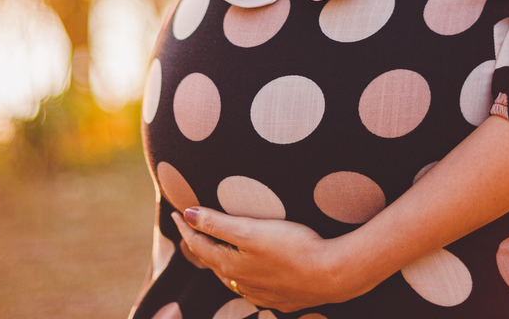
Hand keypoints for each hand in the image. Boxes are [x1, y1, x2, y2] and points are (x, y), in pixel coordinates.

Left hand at [172, 207, 357, 311]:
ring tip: (218, 249)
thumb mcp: (250, 230)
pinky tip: (252, 271)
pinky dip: (244, 275)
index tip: (177, 212)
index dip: (187, 226)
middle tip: (192, 229)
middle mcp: (241, 284)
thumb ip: (217, 223)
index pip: (199, 244)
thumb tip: (188, 214)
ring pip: (232, 277)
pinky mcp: (281, 297)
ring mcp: (261, 293)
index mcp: (230, 266)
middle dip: (200, 244)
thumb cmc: (292, 247)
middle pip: (213, 262)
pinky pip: (254, 286)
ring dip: (221, 261)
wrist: (331, 274)